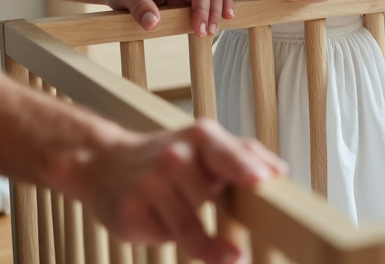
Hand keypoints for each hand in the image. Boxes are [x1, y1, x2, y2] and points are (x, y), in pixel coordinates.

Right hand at [59, 120, 286, 262]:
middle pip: (209, 196)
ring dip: (203, 241)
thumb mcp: (204, 144)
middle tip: (204, 198)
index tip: (261, 182)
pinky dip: (168, 236)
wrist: (105, 162)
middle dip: (212, 204)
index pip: (226, 153)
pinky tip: (160, 221)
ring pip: (190, 229)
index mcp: (200, 137)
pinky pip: (164, 239)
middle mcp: (173, 157)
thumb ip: (244, 154)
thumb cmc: (169, 156)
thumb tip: (279, 171)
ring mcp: (149, 185)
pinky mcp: (129, 213)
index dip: (244, 168)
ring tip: (216, 246)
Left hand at [105, 0, 233, 35]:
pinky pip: (204, 3)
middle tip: (208, 33)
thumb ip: (139, 6)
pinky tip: (217, 23)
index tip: (198, 28)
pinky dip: (213, 11)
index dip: (204, 7)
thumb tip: (153, 23)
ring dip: (217, 11)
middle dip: (213, 11)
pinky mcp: (182, 0)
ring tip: (214, 30)